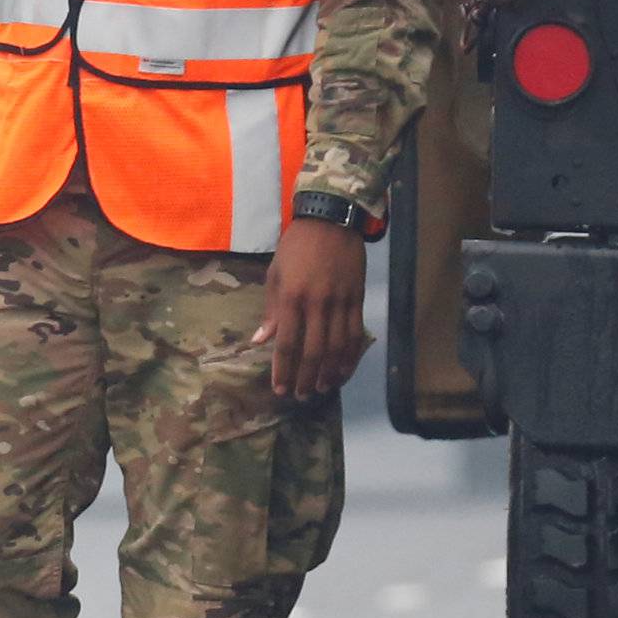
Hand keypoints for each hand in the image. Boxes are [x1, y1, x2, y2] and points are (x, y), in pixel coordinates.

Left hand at [254, 217, 366, 399]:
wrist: (330, 221)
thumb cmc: (295, 248)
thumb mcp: (275, 274)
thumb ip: (270, 310)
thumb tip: (260, 341)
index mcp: (291, 297)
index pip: (286, 342)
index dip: (283, 369)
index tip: (279, 388)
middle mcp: (316, 304)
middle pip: (313, 351)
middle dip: (306, 378)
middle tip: (300, 396)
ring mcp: (340, 303)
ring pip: (337, 348)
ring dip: (330, 373)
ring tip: (321, 389)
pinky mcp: (357, 300)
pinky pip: (355, 335)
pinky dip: (350, 356)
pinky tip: (344, 371)